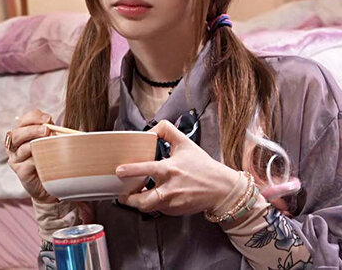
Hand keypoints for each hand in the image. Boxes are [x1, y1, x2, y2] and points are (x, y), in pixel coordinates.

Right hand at [5, 109, 56, 203]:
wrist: (52, 182)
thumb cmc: (52, 158)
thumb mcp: (52, 141)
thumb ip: (51, 132)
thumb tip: (56, 126)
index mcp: (22, 134)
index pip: (23, 120)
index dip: (34, 117)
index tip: (48, 118)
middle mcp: (15, 146)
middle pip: (16, 133)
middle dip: (32, 129)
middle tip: (46, 129)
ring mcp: (16, 159)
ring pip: (20, 147)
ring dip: (33, 142)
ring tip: (46, 139)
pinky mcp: (20, 172)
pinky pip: (26, 163)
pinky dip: (35, 159)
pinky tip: (43, 158)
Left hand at [115, 120, 240, 215]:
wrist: (221, 188)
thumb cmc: (203, 166)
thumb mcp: (186, 144)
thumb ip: (167, 131)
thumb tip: (150, 130)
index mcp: (171, 169)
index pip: (147, 169)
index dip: (131, 170)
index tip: (119, 171)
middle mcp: (170, 188)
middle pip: (143, 200)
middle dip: (129, 199)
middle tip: (122, 194)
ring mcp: (172, 202)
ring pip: (147, 207)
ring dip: (138, 203)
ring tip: (132, 198)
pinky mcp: (174, 211)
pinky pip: (158, 209)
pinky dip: (153, 204)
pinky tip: (153, 197)